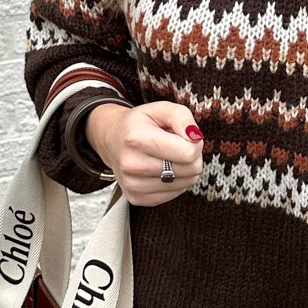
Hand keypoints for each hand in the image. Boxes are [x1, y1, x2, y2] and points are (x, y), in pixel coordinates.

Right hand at [85, 100, 203, 206]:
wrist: (111, 140)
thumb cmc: (140, 124)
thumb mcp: (160, 109)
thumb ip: (181, 116)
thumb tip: (195, 137)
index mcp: (137, 138)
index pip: (188, 152)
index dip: (194, 143)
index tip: (184, 137)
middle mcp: (132, 165)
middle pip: (190, 169)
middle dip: (191, 156)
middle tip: (178, 146)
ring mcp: (133, 185)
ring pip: (186, 183)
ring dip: (185, 170)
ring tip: (169, 157)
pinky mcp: (137, 198)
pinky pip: (176, 194)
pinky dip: (176, 182)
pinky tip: (163, 170)